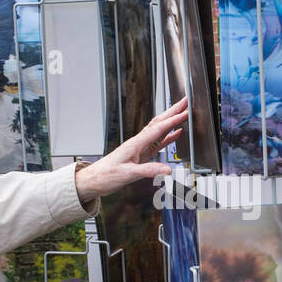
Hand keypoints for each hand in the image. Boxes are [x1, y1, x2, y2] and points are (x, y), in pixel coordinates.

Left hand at [74, 98, 188, 204]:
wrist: (95, 180)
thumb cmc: (106, 175)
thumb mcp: (128, 174)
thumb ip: (148, 171)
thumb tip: (167, 169)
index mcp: (136, 143)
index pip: (158, 128)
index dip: (173, 120)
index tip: (185, 112)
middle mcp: (139, 142)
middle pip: (159, 122)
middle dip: (173, 111)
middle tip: (186, 101)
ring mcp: (141, 147)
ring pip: (160, 129)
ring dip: (172, 120)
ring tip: (184, 112)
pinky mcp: (142, 154)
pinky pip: (158, 142)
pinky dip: (169, 136)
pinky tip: (176, 133)